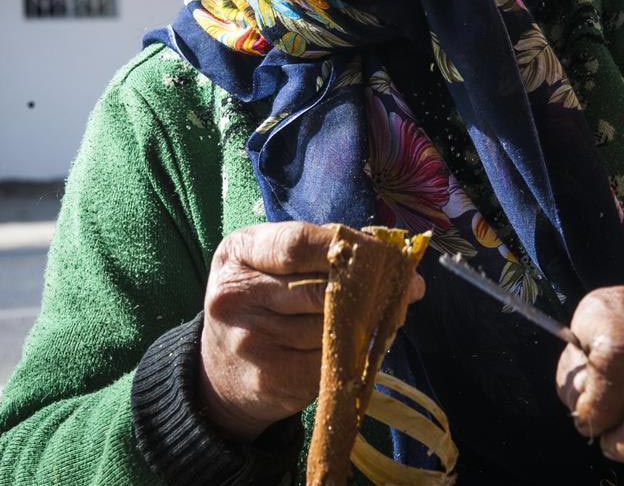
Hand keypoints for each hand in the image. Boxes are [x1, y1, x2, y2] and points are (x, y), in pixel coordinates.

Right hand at [199, 221, 425, 441]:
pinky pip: (328, 363)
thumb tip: (397, 259)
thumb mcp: (274, 263)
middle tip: (401, 286)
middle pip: (320, 288)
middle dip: (366, 286)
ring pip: (330, 327)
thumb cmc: (262, 302)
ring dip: (365, 322)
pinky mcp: (268, 379)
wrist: (221, 373)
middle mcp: (235, 294)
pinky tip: (357, 347)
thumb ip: (324, 252)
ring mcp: (249, 340)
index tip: (381, 252)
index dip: (346, 247)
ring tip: (381, 315)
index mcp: (238, 253)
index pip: (298, 244)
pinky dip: (351, 355)